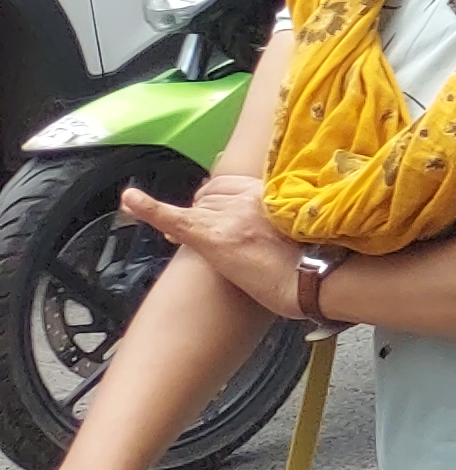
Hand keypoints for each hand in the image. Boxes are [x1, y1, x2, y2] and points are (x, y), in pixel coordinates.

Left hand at [117, 176, 296, 319]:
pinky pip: (171, 216)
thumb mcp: (301, 231)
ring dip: (189, 222)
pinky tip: (129, 199)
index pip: (228, 185)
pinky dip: (146, 207)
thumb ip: (280, 219)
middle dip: (204, 213)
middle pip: (209, 196)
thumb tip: (268, 225)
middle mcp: (247, 198)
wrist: (313, 284)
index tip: (219, 216)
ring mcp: (228, 216)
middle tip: (212, 238)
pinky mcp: (211, 236)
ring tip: (197, 242)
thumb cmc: (312, 266)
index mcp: (271, 193)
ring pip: (194, 208)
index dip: (218, 201)